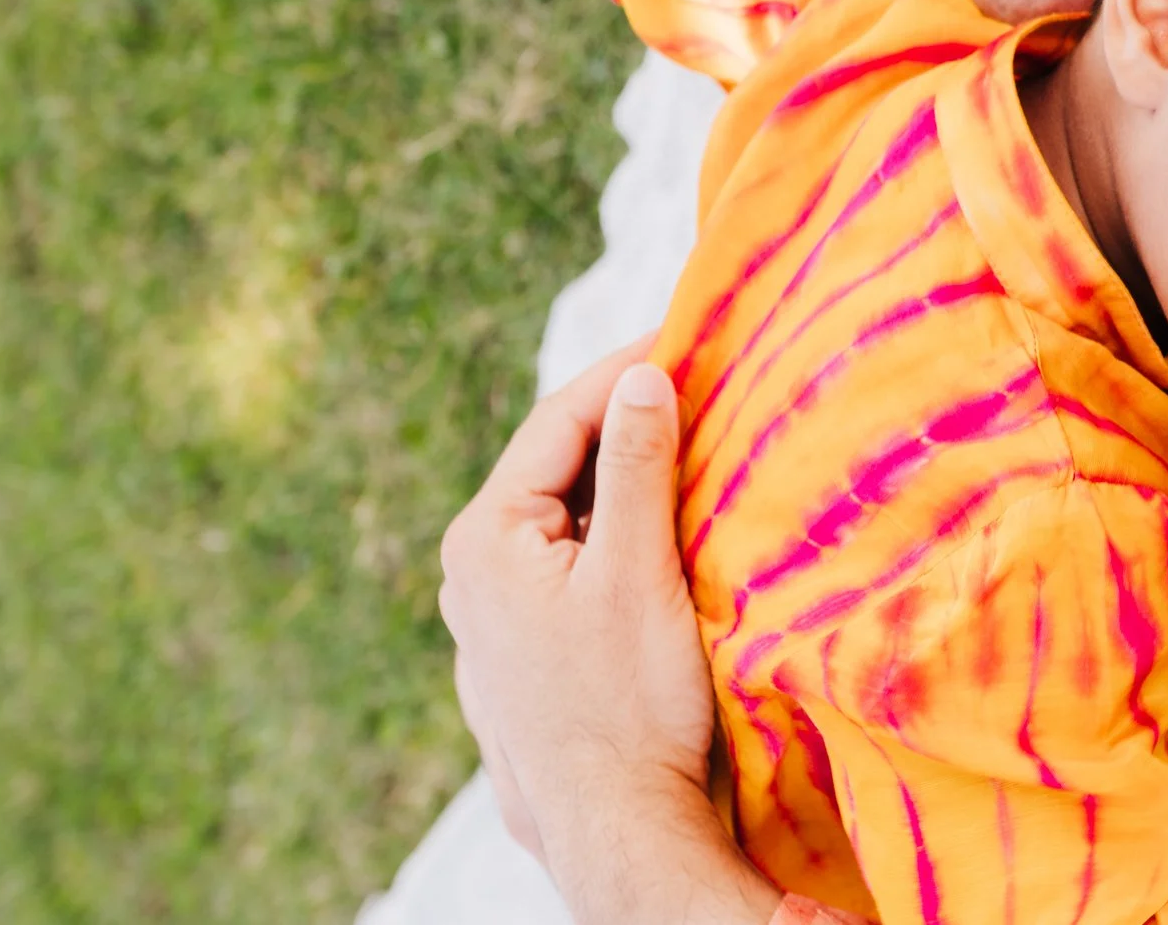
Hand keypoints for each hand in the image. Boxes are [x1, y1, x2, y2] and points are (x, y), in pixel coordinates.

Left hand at [437, 338, 779, 924]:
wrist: (618, 832)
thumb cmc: (628, 705)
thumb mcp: (637, 569)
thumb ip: (635, 465)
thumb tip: (642, 375)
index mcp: (484, 539)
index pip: (557, 420)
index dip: (623, 370)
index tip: (683, 334)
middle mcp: (470, 574)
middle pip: (556, 467)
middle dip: (625, 423)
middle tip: (696, 380)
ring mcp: (491, 622)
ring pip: (563, 521)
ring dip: (622, 482)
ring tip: (691, 445)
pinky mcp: (523, 658)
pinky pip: (569, 568)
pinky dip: (614, 536)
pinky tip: (663, 535)